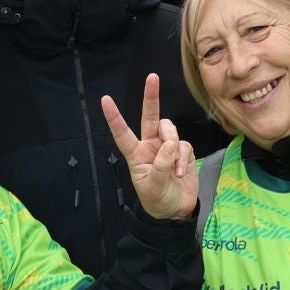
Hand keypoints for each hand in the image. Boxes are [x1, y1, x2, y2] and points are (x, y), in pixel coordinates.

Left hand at [99, 74, 196, 220]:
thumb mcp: (152, 186)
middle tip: (152, 77)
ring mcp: (167, 147)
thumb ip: (161, 164)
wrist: (175, 212)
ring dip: (173, 144)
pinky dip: (183, 158)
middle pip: (150, 117)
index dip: (114, 117)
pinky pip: (184, 145)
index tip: (105, 99)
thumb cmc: (156, 200)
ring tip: (173, 168)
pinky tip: (181, 173)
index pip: (122, 132)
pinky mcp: (183, 152)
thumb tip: (171, 143)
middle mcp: (150, 146)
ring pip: (170, 130)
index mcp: (135, 154)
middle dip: (151, 97)